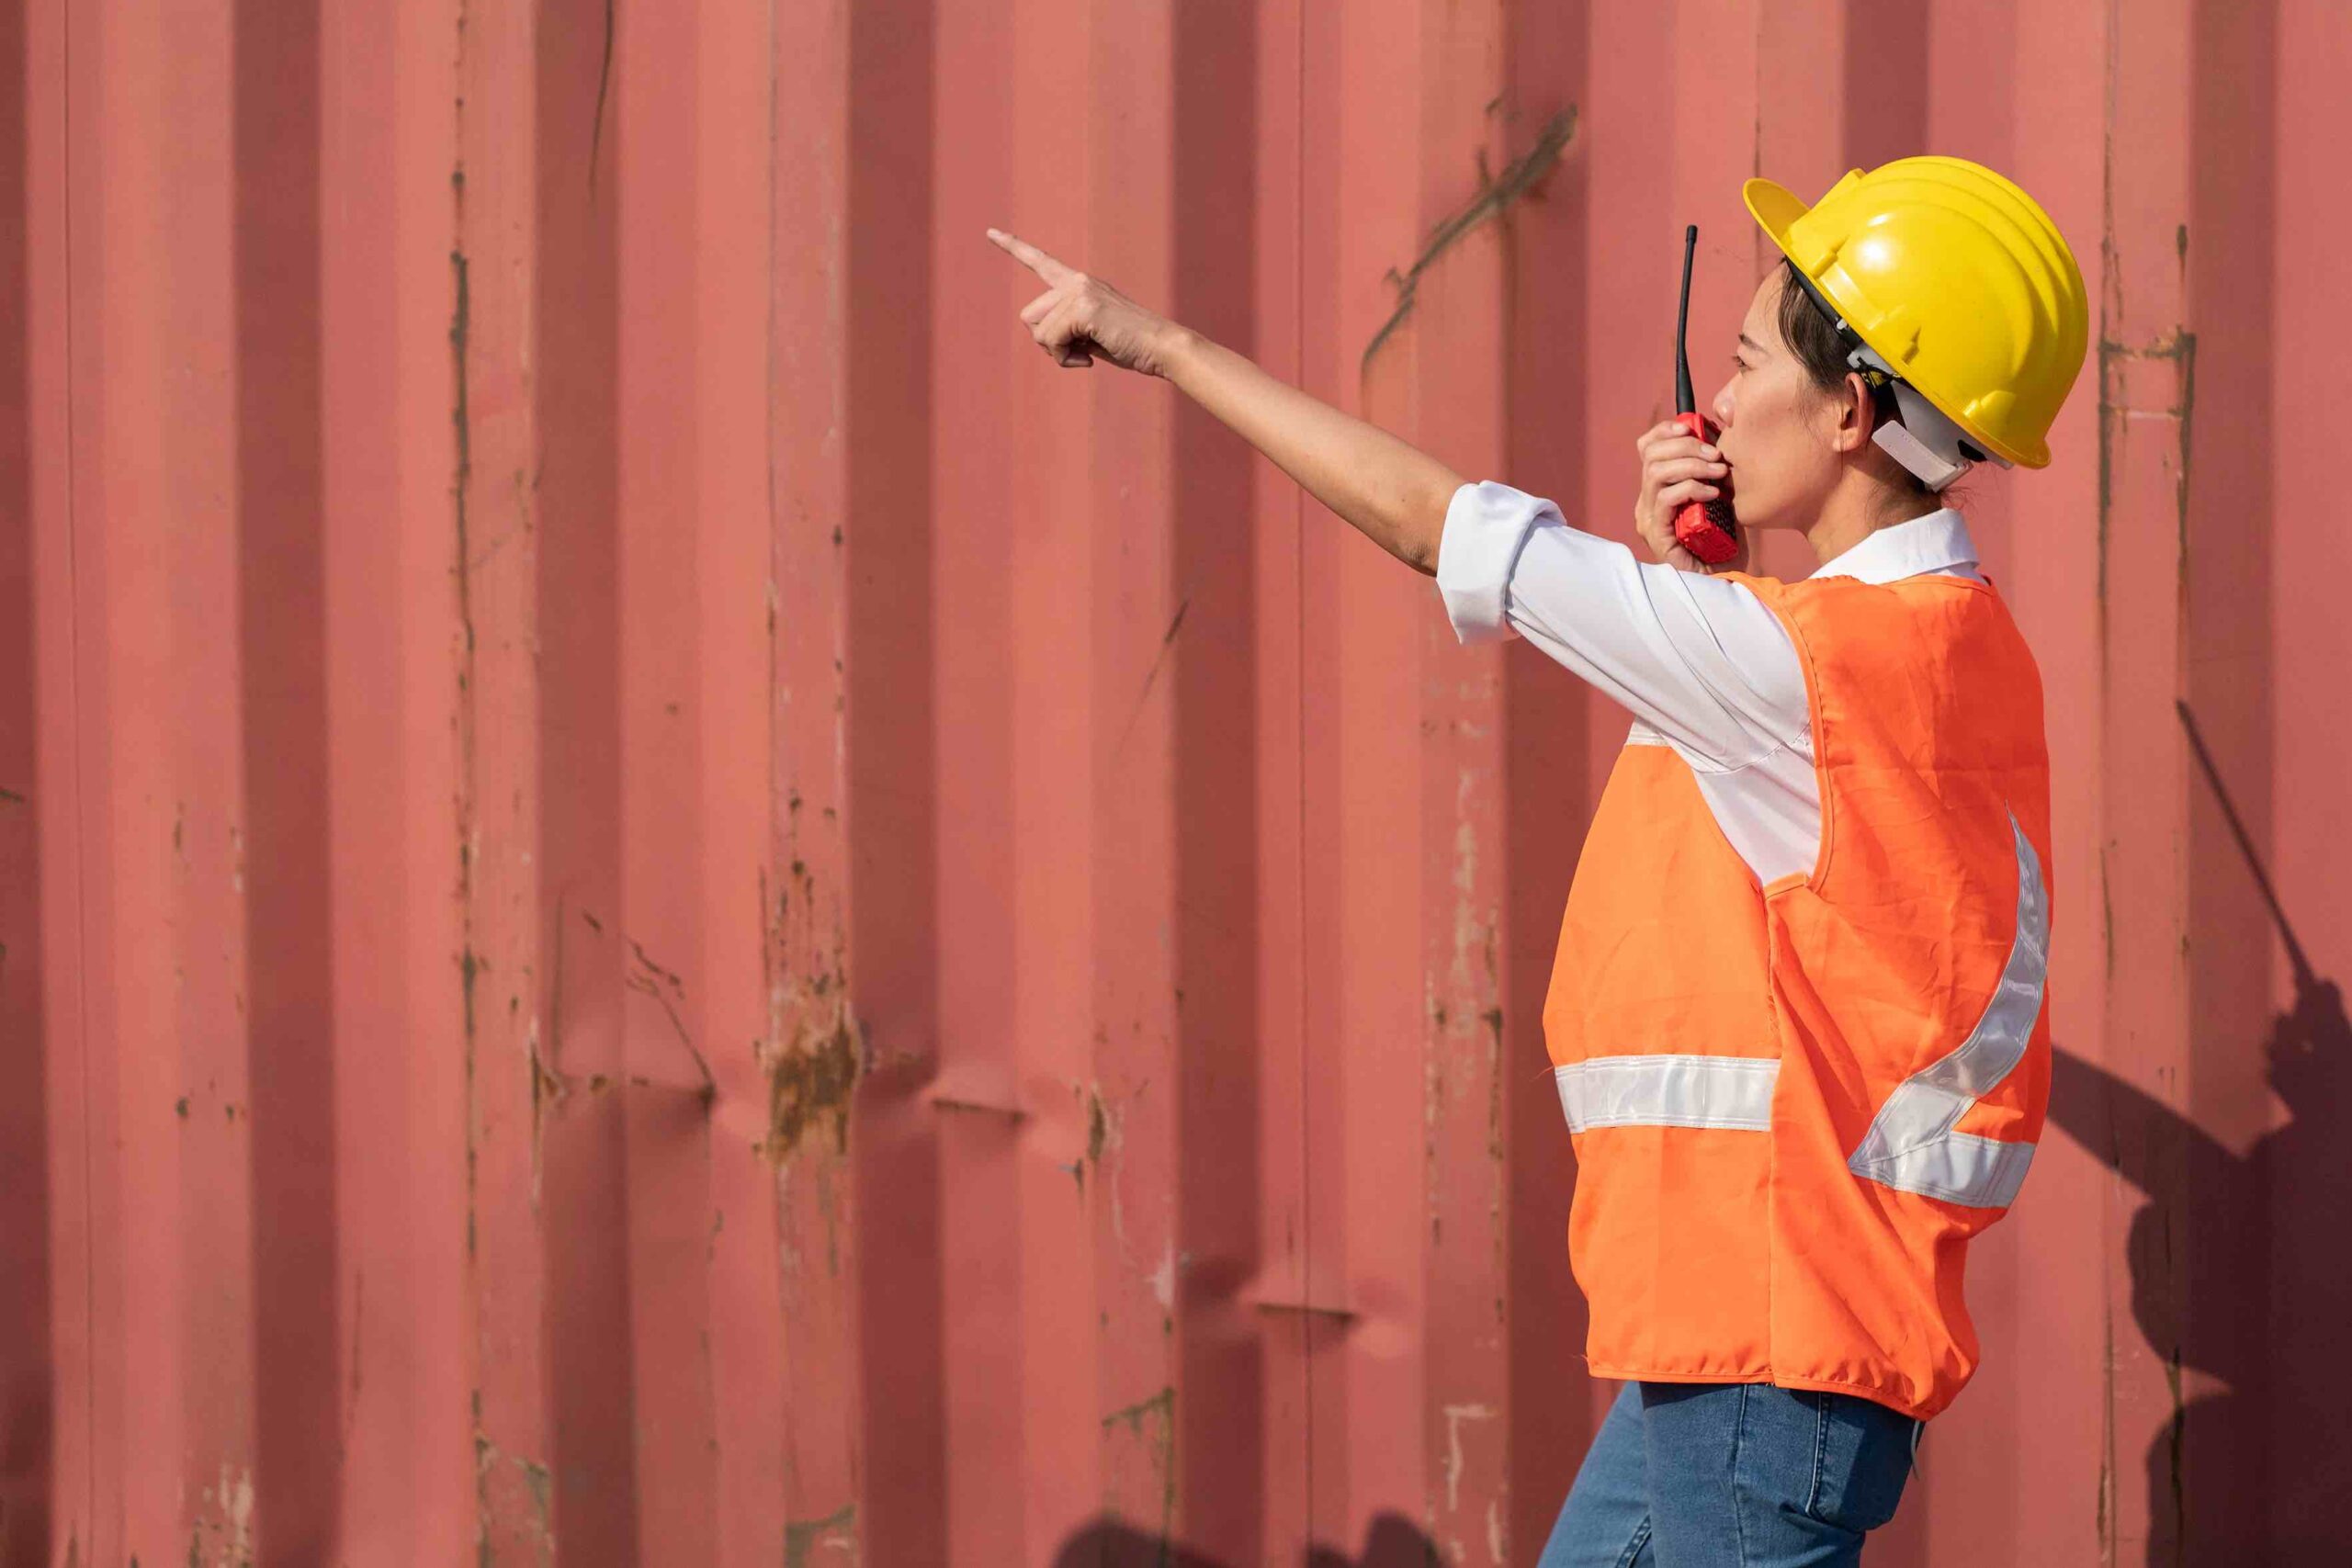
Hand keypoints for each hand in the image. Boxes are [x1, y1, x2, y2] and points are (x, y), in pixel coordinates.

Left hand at [986, 227, 1182, 376]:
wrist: (1163, 347)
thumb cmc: (1131, 345)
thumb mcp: (1091, 333)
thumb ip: (1065, 326)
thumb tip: (1041, 335)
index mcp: (1079, 284)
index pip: (1040, 261)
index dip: (1013, 247)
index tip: (990, 233)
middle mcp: (1077, 281)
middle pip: (1029, 316)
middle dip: (1047, 341)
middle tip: (1080, 349)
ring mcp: (1080, 291)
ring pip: (1037, 330)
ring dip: (1057, 352)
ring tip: (1088, 352)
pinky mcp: (1083, 306)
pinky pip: (1051, 341)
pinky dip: (1065, 358)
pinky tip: (1090, 357)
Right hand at [1632, 419, 1741, 572]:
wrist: (1726, 578)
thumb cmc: (1725, 536)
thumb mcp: (1721, 491)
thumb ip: (1713, 467)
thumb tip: (1720, 433)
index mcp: (1657, 488)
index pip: (1647, 447)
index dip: (1665, 430)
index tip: (1692, 425)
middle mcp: (1647, 502)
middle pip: (1650, 455)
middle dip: (1686, 446)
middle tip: (1717, 455)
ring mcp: (1649, 519)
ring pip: (1655, 473)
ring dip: (1691, 466)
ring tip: (1719, 473)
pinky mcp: (1657, 535)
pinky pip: (1666, 499)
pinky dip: (1691, 489)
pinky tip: (1713, 494)